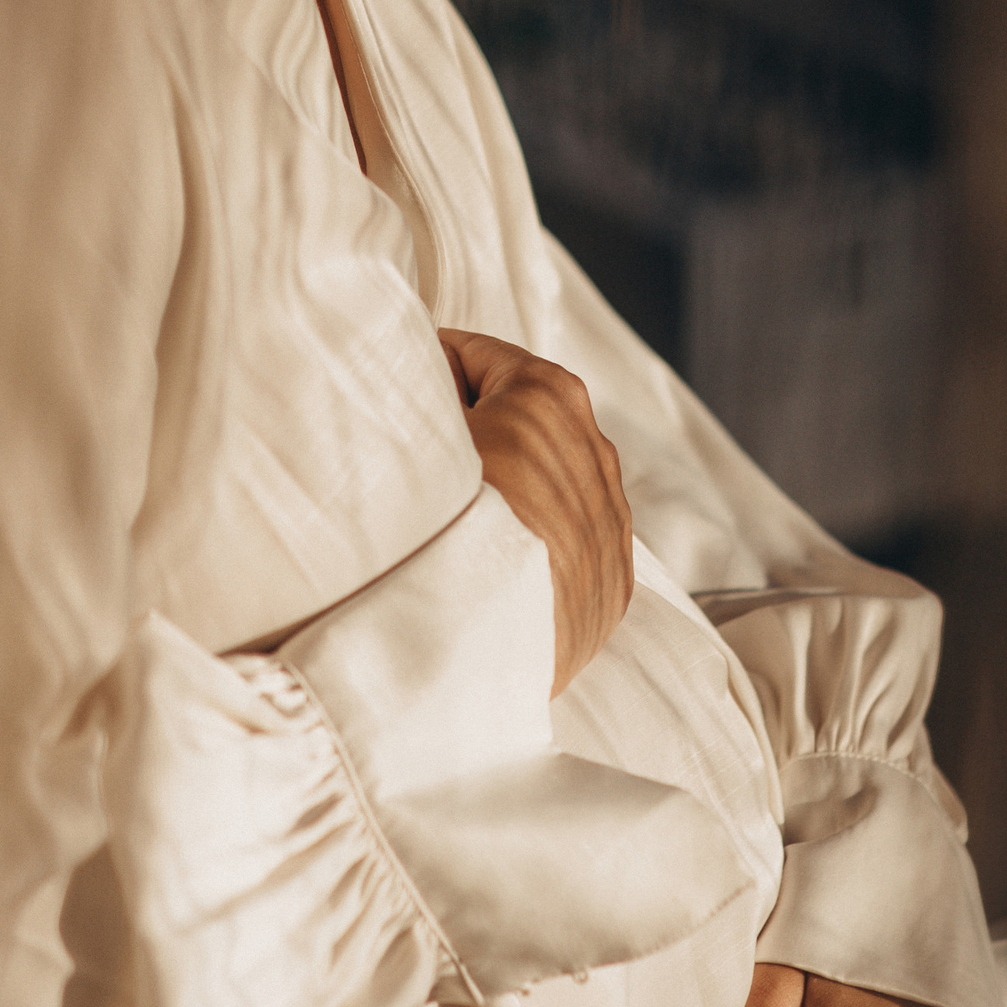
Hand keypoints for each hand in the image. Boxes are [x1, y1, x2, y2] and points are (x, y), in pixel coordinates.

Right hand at [438, 327, 633, 691]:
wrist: (481, 651)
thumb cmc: (443, 526)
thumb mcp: (416, 430)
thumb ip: (417, 388)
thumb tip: (417, 377)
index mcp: (549, 395)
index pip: (470, 355)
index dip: (423, 373)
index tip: (395, 402)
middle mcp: (594, 449)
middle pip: (512, 417)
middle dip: (468, 433)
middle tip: (414, 468)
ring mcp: (609, 521)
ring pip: (541, 481)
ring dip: (501, 490)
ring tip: (448, 525)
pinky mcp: (612, 584)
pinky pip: (562, 542)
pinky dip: (528, 544)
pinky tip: (484, 565)